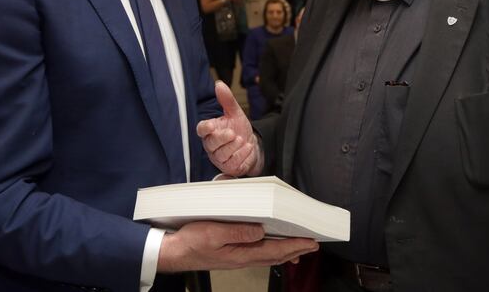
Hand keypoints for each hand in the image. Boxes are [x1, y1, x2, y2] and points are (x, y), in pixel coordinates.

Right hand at [157, 221, 317, 272]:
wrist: (174, 252)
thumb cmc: (191, 241)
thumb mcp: (214, 233)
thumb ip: (238, 231)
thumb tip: (261, 230)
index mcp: (242, 253)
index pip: (276, 250)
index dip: (296, 245)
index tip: (311, 241)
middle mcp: (244, 257)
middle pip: (277, 255)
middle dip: (297, 249)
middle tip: (314, 244)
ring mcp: (239, 257)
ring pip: (270, 256)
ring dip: (287, 251)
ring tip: (301, 247)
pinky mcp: (233, 254)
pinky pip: (260, 254)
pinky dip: (273, 251)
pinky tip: (275, 247)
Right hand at [197, 81, 263, 176]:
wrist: (253, 145)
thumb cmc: (239, 129)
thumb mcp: (235, 112)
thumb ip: (227, 100)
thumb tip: (219, 84)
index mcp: (211, 131)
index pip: (201, 130)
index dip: (205, 128)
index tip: (211, 125)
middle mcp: (212, 145)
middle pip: (211, 143)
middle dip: (222, 138)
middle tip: (232, 133)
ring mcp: (219, 157)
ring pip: (222, 154)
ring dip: (234, 146)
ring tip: (242, 139)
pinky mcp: (228, 167)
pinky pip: (233, 163)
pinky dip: (242, 154)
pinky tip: (248, 147)